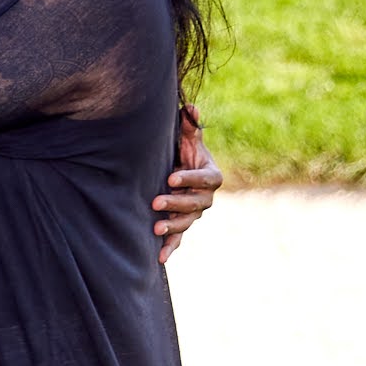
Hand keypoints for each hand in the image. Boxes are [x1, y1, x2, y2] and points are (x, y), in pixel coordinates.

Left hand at [153, 104, 220, 260]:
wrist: (176, 170)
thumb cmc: (181, 152)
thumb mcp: (186, 139)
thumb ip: (189, 127)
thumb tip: (189, 107)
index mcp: (211, 175)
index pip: (205, 178)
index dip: (190, 178)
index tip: (170, 177)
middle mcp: (206, 197)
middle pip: (196, 203)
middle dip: (176, 203)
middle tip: (156, 202)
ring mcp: (194, 213)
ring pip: (187, 222)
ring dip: (173, 227)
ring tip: (155, 229)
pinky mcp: (182, 225)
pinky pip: (179, 239)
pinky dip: (170, 248)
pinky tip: (160, 259)